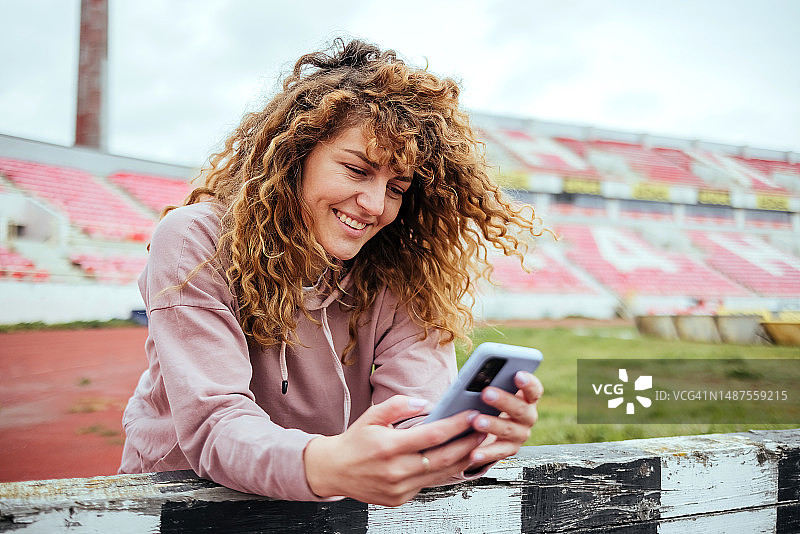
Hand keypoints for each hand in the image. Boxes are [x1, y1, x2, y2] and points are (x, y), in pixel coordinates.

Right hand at [303, 395, 484, 506]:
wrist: (333, 471)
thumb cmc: (355, 441)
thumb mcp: (372, 416)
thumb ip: (399, 406)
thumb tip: (426, 403)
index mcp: (388, 446)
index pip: (432, 435)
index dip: (456, 425)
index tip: (472, 415)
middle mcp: (395, 470)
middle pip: (443, 458)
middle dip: (468, 443)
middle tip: (484, 430)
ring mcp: (398, 488)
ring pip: (441, 474)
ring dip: (463, 459)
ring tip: (477, 444)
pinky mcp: (400, 499)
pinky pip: (429, 484)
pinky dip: (444, 471)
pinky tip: (456, 459)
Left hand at [466, 371, 542, 469]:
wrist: (489, 428)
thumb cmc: (489, 401)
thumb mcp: (493, 390)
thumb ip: (490, 382)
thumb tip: (475, 375)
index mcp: (527, 398)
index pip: (534, 389)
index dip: (528, 383)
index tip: (518, 374)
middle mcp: (528, 416)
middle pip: (520, 409)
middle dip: (503, 400)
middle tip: (486, 393)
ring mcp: (521, 434)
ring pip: (509, 429)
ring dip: (493, 425)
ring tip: (476, 421)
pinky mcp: (510, 449)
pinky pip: (499, 452)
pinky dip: (486, 453)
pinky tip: (473, 453)